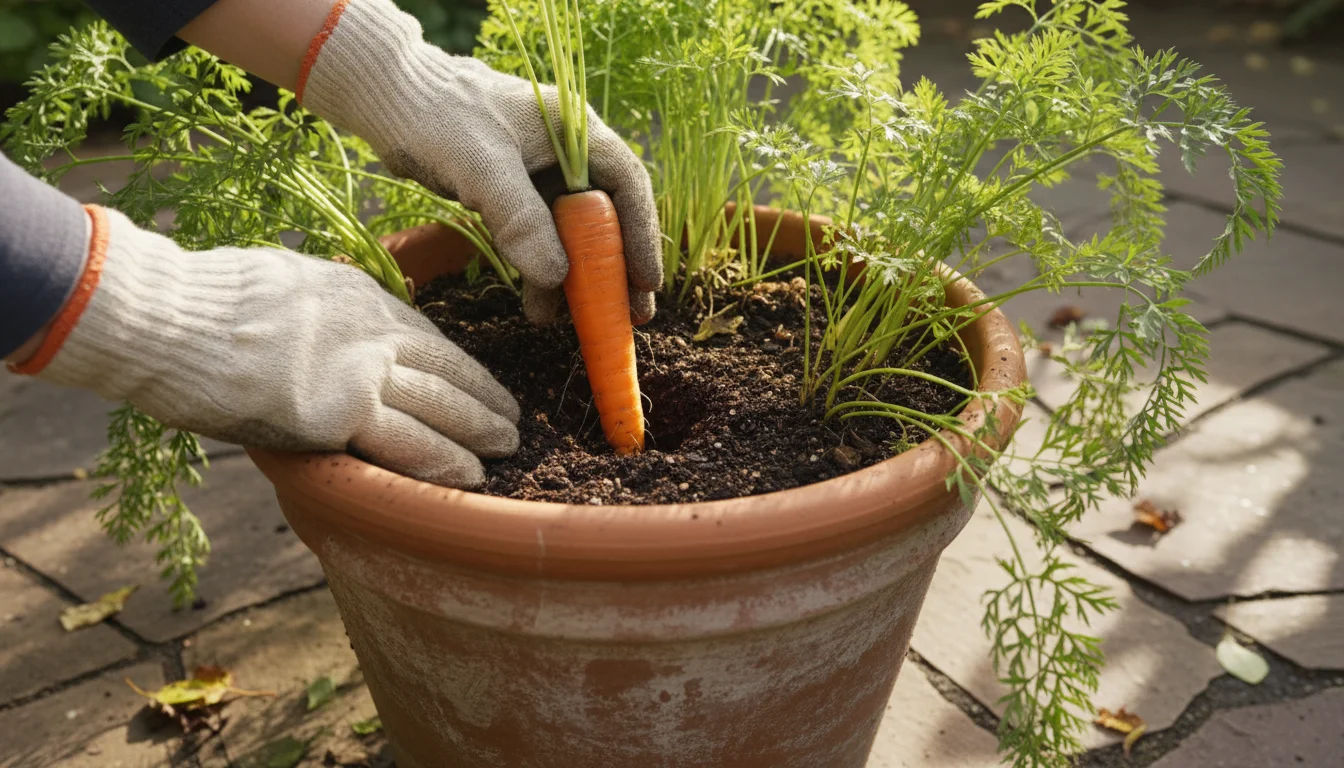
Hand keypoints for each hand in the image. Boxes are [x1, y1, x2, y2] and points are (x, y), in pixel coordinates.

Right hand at [13, 206, 519, 488]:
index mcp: (353, 294)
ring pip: (442, 402)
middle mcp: (370, 326)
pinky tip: (472, 475)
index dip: (454, 363)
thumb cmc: (196, 306)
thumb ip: (311, 310)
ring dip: (480, 427)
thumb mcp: (274, 286)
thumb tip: (313, 331)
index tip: (474, 380)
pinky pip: (410, 442)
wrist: (163, 316)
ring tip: (508, 446)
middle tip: (512, 415)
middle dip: (484, 393)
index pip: (420, 332)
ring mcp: (360, 366)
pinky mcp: (342, 409)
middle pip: (445, 365)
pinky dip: (446, 461)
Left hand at [297, 0, 663, 324]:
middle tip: (631, 316)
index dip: (641, 235)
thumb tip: (557, 279)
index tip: (647, 283)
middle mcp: (567, 153)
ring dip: (576, 278)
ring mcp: (542, 174)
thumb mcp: (480, 166)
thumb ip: (520, 219)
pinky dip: (542, 272)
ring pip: (574, 234)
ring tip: (572, 321)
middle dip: (617, 268)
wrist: (388, 98)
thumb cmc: (437, 115)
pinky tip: (539, 304)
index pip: (627, 185)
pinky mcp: (516, 193)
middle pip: (608, 216)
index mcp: (575, 130)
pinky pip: (541, 239)